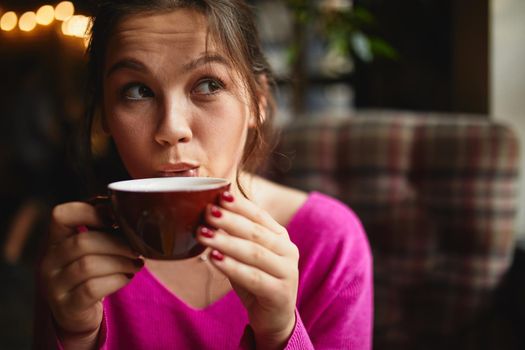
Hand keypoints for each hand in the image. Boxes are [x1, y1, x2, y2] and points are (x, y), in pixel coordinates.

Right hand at [40, 202, 141, 348]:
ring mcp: (54, 286)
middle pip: (83, 242)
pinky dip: (116, 280)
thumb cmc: (91, 274)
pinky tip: (127, 277)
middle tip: (137, 249)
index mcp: (54, 241)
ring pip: (88, 265)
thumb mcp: (91, 250)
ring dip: (120, 262)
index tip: (115, 219)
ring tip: (136, 264)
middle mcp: (49, 262)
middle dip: (117, 243)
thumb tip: (127, 212)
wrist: (78, 315)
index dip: (90, 211)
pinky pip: (93, 288)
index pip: (62, 215)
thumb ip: (101, 230)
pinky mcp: (67, 307)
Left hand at [197, 192, 298, 348]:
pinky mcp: (280, 293)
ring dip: (226, 242)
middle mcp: (288, 251)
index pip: (259, 215)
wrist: (274, 318)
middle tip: (207, 212)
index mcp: (280, 237)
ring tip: (203, 234)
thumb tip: (208, 212)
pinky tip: (214, 259)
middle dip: (229, 220)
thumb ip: (234, 237)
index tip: (220, 194)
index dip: (240, 205)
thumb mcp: (245, 256)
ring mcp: (287, 272)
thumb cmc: (255, 281)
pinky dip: (232, 267)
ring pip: (254, 253)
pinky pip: (253, 277)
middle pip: (255, 232)